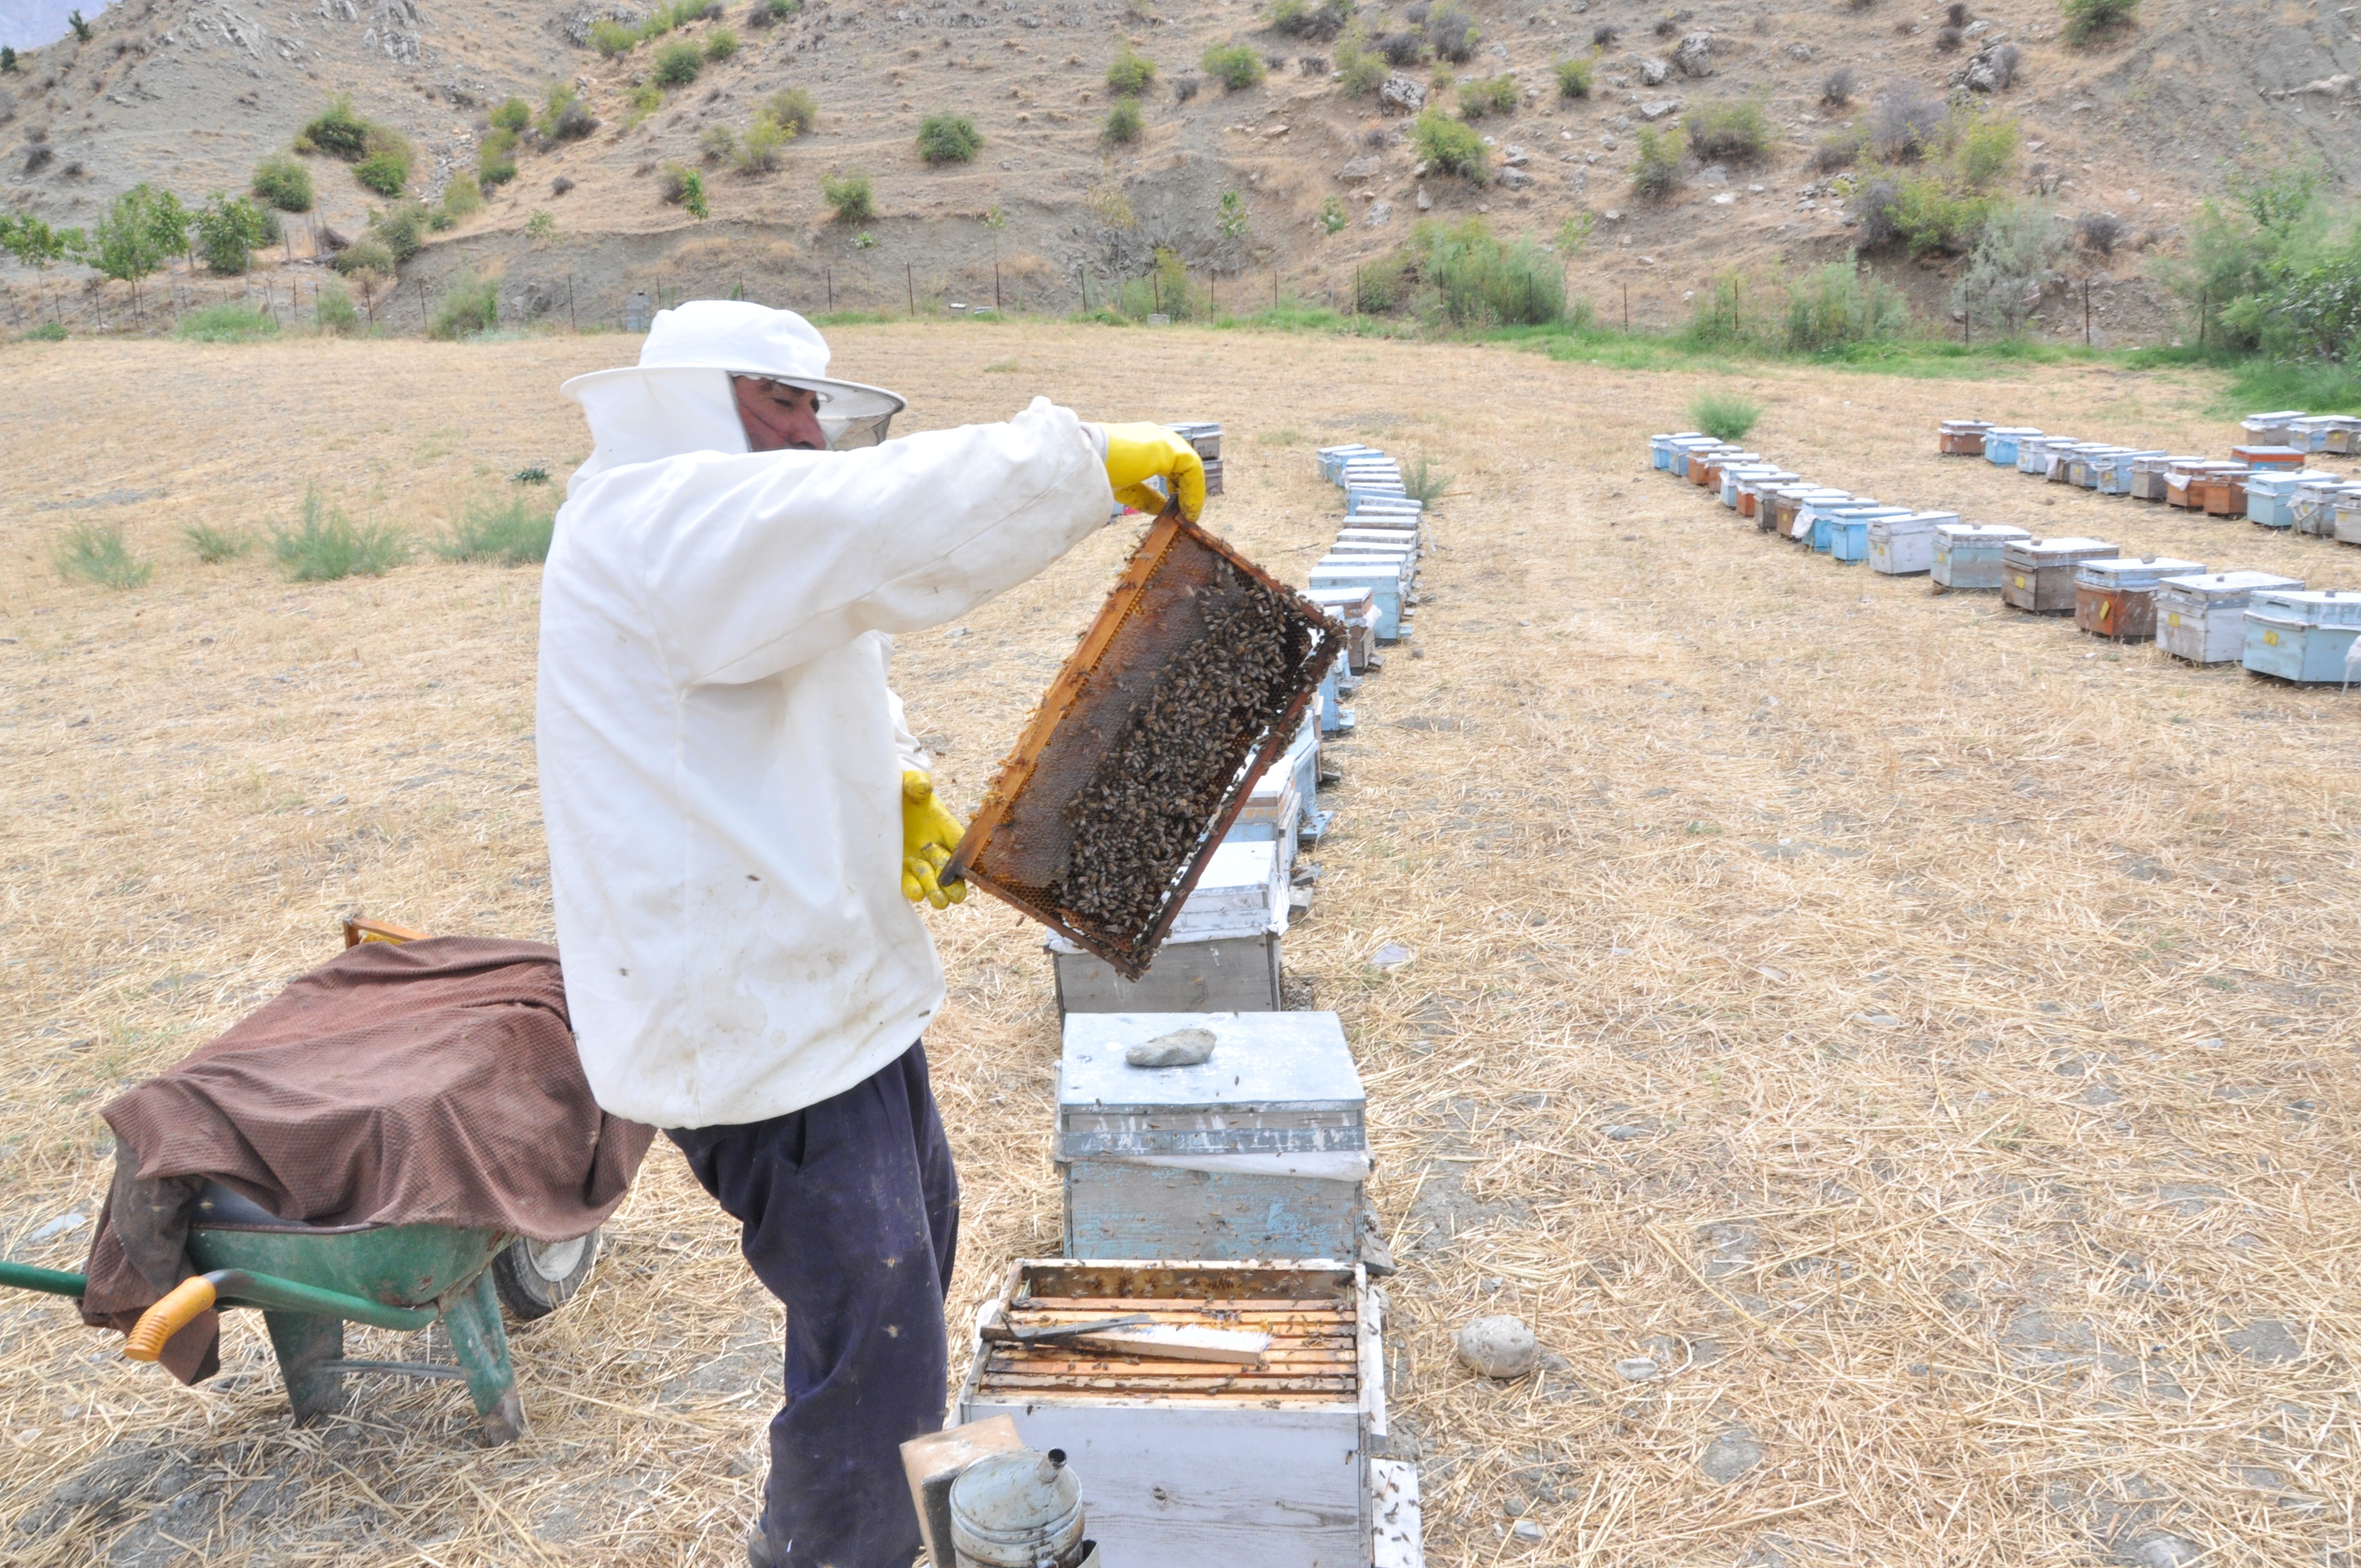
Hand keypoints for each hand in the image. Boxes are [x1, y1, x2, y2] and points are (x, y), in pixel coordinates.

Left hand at [900, 771, 968, 907]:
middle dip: (954, 885)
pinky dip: (914, 890)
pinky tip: (916, 893)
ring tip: (938, 899)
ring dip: (936, 892)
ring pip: (933, 883)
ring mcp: (918, 860)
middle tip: (953, 892)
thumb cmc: (903, 790)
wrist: (882, 799)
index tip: (963, 868)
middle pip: (951, 872)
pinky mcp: (901, 868)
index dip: (964, 858)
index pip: (960, 844)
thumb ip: (917, 783)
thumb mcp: (911, 782)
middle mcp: (935, 847)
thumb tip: (923, 787)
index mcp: (945, 828)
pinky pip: (909, 884)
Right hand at [1100, 423, 1206, 521]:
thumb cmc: (1095, 472)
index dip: (1177, 484)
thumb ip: (1146, 496)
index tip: (1175, 504)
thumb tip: (1162, 509)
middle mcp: (1154, 436)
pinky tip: (1188, 507)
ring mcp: (1161, 439)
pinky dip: (1194, 489)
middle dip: (1187, 486)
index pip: (1169, 460)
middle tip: (1186, 509)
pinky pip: (1192, 468)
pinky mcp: (1165, 448)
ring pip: (1189, 464)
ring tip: (1189, 512)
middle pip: (1182, 460)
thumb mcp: (1125, 488)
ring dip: (1192, 490)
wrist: (1083, 460)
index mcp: (1142, 443)